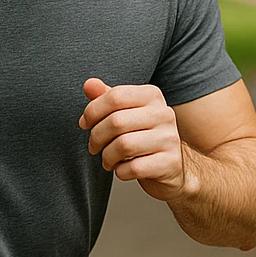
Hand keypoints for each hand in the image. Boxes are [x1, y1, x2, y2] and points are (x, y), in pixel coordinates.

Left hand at [78, 78, 187, 201]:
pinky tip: (123, 169)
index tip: (85, 124)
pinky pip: (134, 168)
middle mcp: (164, 114)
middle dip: (96, 137)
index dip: (92, 111)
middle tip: (94, 147)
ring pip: (124, 145)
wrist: (169, 166)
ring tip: (107, 160)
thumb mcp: (124, 112)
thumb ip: (107, 97)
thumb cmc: (142, 136)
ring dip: (107, 156)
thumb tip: (89, 84)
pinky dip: (120, 171)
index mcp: (151, 95)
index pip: (115, 96)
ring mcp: (169, 139)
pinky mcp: (170, 163)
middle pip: (116, 121)